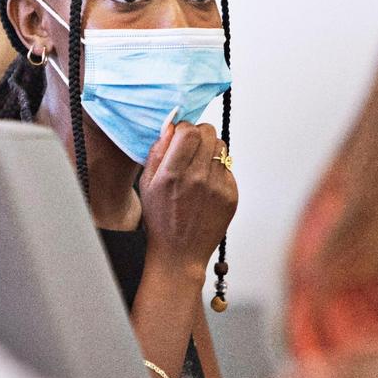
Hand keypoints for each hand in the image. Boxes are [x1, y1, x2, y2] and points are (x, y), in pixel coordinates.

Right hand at [139, 119, 236, 281]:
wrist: (180, 253)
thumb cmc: (159, 218)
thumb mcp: (146, 184)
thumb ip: (157, 151)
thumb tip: (171, 125)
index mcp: (172, 174)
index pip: (189, 130)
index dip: (184, 127)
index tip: (180, 136)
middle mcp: (197, 178)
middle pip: (209, 132)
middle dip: (199, 134)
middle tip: (191, 147)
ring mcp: (217, 187)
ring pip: (221, 146)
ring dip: (210, 149)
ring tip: (198, 165)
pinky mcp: (230, 195)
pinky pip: (227, 167)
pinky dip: (217, 169)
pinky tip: (205, 185)